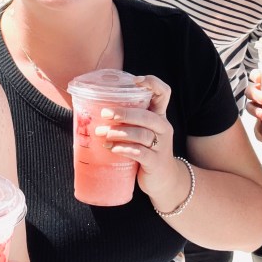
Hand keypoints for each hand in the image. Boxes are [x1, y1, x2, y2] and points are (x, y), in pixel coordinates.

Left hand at [93, 74, 179, 208]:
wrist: (165, 180)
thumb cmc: (148, 151)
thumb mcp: (142, 133)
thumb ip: (129, 122)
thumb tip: (96, 112)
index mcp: (159, 116)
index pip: (163, 93)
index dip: (152, 83)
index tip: (135, 81)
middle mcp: (163, 128)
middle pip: (147, 116)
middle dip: (125, 113)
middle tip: (105, 114)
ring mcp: (162, 146)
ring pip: (142, 134)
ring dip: (119, 133)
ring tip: (103, 134)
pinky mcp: (156, 162)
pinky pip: (141, 153)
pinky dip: (125, 149)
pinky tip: (113, 148)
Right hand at [244, 69, 261, 141]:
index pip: (257, 75)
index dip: (256, 76)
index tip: (259, 79)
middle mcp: (260, 94)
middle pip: (250, 91)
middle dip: (255, 94)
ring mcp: (259, 108)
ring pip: (249, 107)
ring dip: (254, 111)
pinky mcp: (260, 122)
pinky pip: (256, 127)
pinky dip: (258, 133)